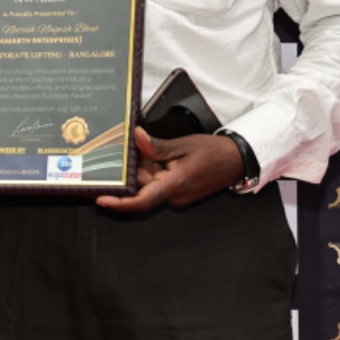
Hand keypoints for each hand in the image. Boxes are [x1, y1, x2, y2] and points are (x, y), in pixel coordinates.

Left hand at [95, 127, 244, 213]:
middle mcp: (175, 195)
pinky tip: (154, 155)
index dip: (121, 203)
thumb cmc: (213, 152)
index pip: (143, 200)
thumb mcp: (183, 144)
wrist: (236, 160)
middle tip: (125, 151)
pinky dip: (154, 170)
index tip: (102, 199)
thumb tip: (136, 137)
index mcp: (175, 185)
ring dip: (146, 168)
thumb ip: (157, 146)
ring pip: (151, 184)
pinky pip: (160, 182)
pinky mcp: (180, 192)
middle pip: (143, 187)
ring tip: (145, 148)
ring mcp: (178, 195)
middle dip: (134, 171)